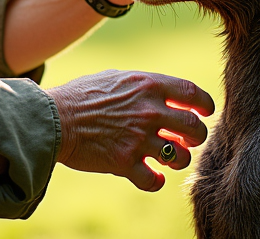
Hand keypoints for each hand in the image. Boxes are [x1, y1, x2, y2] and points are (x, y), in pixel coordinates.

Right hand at [48, 70, 213, 191]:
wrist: (53, 118)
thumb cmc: (82, 95)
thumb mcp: (117, 78)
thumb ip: (144, 86)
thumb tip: (164, 93)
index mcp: (148, 85)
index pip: (193, 94)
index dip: (205, 105)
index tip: (205, 113)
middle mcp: (149, 111)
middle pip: (195, 128)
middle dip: (197, 136)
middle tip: (188, 139)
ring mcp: (139, 138)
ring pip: (181, 157)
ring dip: (179, 159)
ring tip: (169, 157)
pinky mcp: (125, 163)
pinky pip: (155, 180)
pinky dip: (156, 181)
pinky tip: (152, 176)